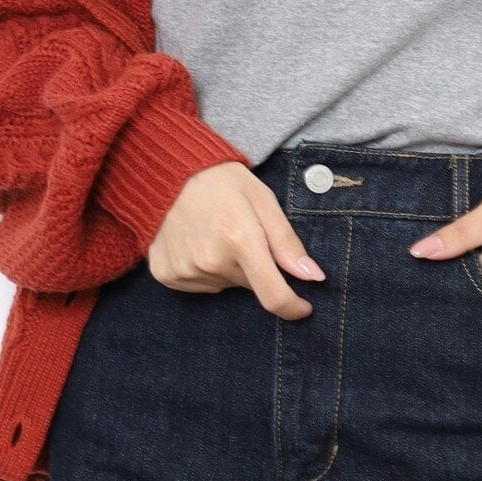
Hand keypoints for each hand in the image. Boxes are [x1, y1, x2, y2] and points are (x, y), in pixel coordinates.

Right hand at [147, 161, 324, 319]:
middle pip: (251, 286)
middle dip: (257, 267)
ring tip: (217, 234)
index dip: (293, 307)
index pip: (273, 295)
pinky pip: (201, 285)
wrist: (168, 172)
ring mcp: (185, 270)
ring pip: (226, 285)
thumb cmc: (222, 182)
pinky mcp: (167, 275)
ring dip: (230, 268)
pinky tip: (198, 243)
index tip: (303, 306)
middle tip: (244, 234)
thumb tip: (314, 277)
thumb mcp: (263, 201)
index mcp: (240, 239)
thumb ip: (287, 242)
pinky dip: (207, 270)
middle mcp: (211, 260)